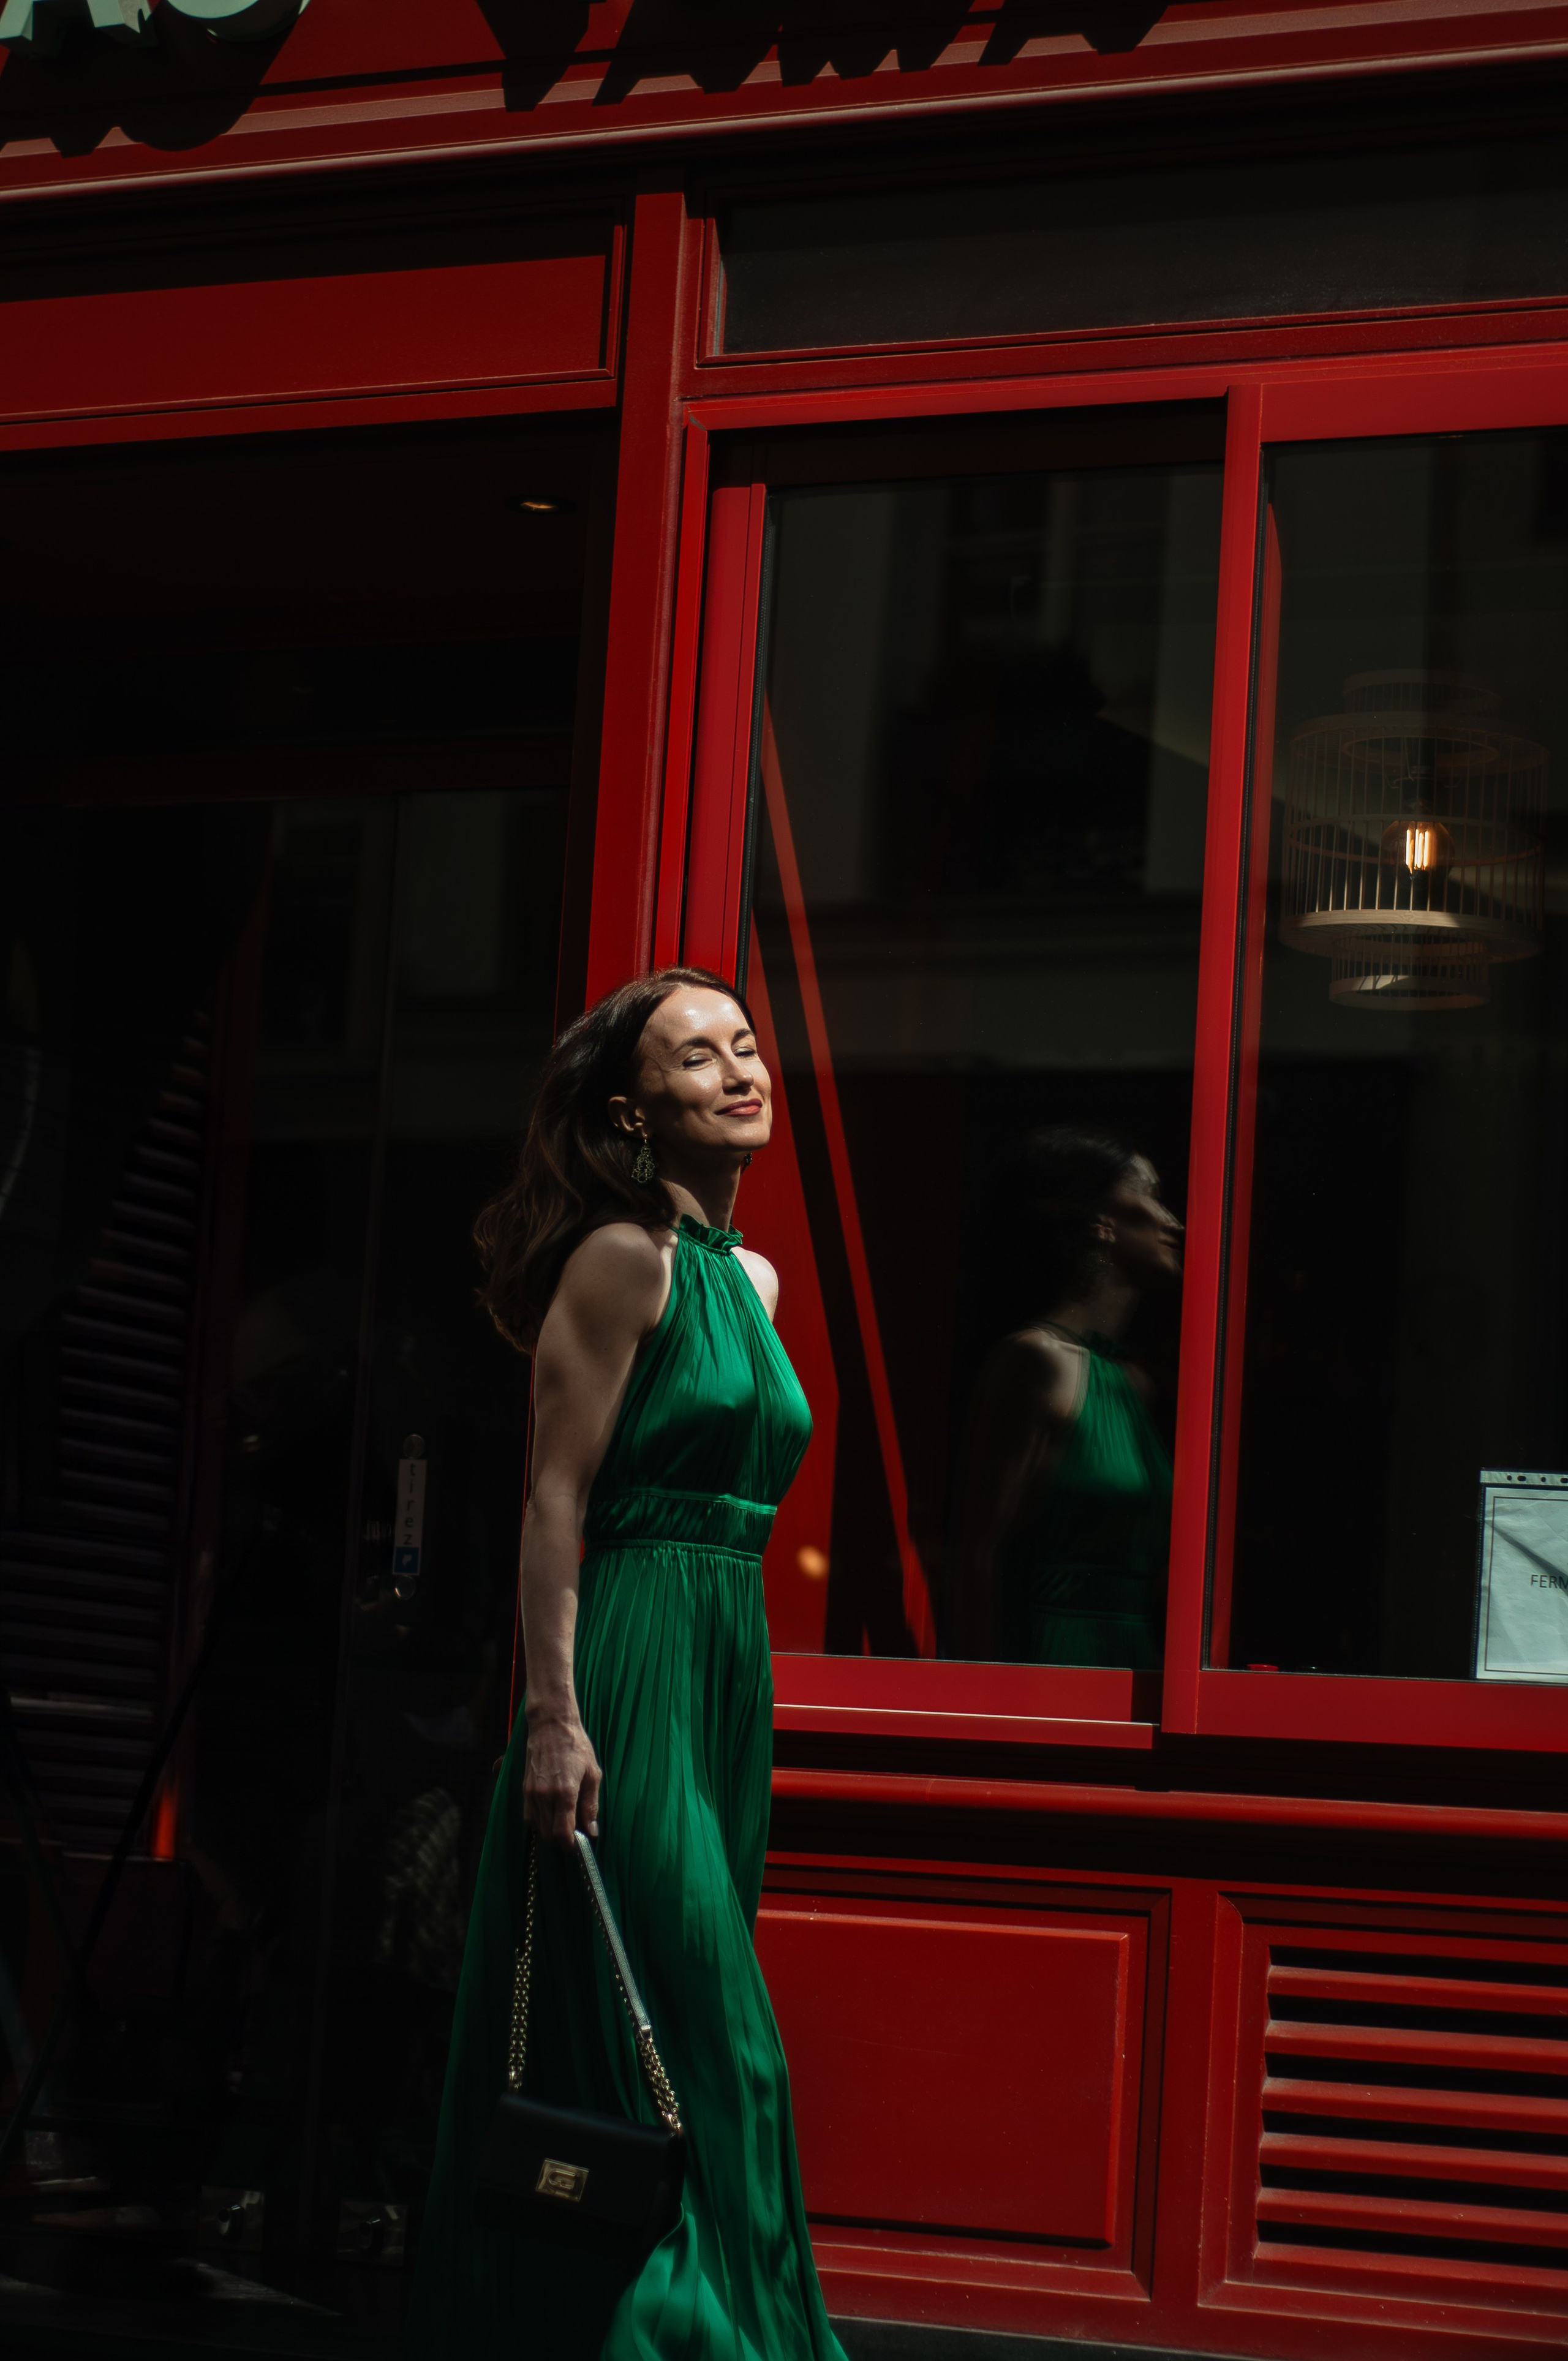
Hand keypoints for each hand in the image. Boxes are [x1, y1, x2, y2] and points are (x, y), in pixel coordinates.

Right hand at [522, 1707, 601, 1848]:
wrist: (551, 1724)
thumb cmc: (576, 1746)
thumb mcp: (592, 1773)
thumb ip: (591, 1805)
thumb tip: (591, 1831)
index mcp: (564, 1792)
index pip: (562, 1832)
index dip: (570, 1845)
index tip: (578, 1846)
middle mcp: (544, 1796)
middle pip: (548, 1834)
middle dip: (561, 1838)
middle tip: (574, 1831)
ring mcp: (531, 1793)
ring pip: (537, 1827)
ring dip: (549, 1830)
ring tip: (564, 1820)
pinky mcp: (524, 1788)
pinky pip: (528, 1815)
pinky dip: (539, 1820)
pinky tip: (551, 1812)